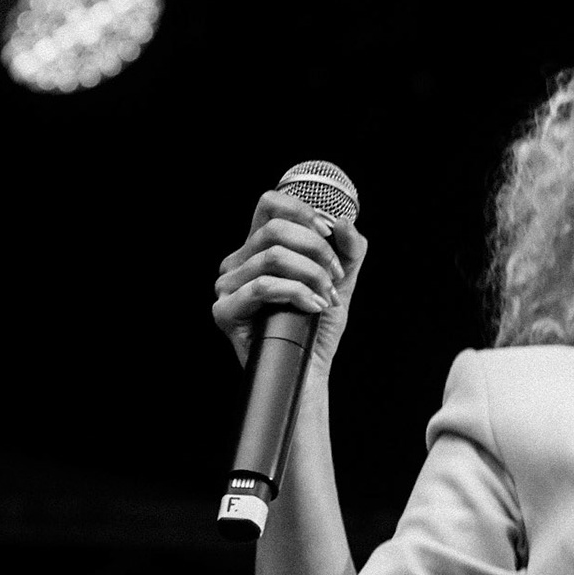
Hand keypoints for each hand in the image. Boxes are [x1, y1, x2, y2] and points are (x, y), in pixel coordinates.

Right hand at [211, 190, 368, 372]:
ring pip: (272, 257)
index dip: (302, 210)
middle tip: (335, 276)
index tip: (330, 232)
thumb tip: (343, 222)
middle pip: (275, 229)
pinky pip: (263, 287)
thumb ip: (349, 250)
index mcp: (259, 248)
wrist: (310, 369)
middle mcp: (239, 262)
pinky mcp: (225, 311)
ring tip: (326, 297)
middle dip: (316, 250)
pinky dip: (296, 293)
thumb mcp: (341, 281)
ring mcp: (228, 286)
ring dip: (311, 275)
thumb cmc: (318, 326)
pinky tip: (312, 307)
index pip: (270, 205)